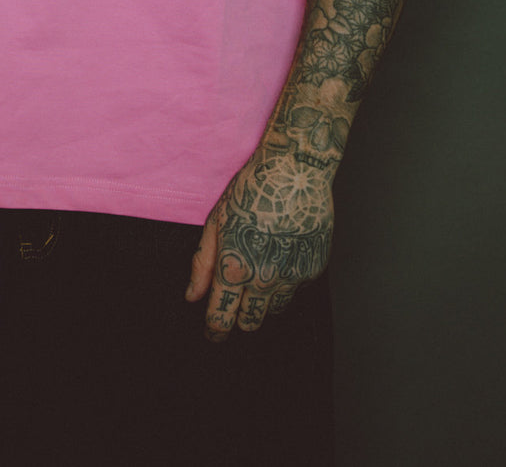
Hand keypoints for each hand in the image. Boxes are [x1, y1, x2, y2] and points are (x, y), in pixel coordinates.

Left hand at [185, 149, 333, 338]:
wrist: (295, 171)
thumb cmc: (253, 190)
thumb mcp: (217, 222)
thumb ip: (203, 264)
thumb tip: (192, 296)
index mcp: (236, 268)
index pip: (221, 319)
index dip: (214, 331)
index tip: (212, 333)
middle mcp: (265, 279)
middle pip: (249, 323)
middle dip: (238, 319)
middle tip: (234, 303)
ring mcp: (292, 276)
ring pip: (273, 310)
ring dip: (262, 301)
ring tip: (258, 272)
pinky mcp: (313, 269)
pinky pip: (294, 290)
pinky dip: (284, 282)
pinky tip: (279, 256)